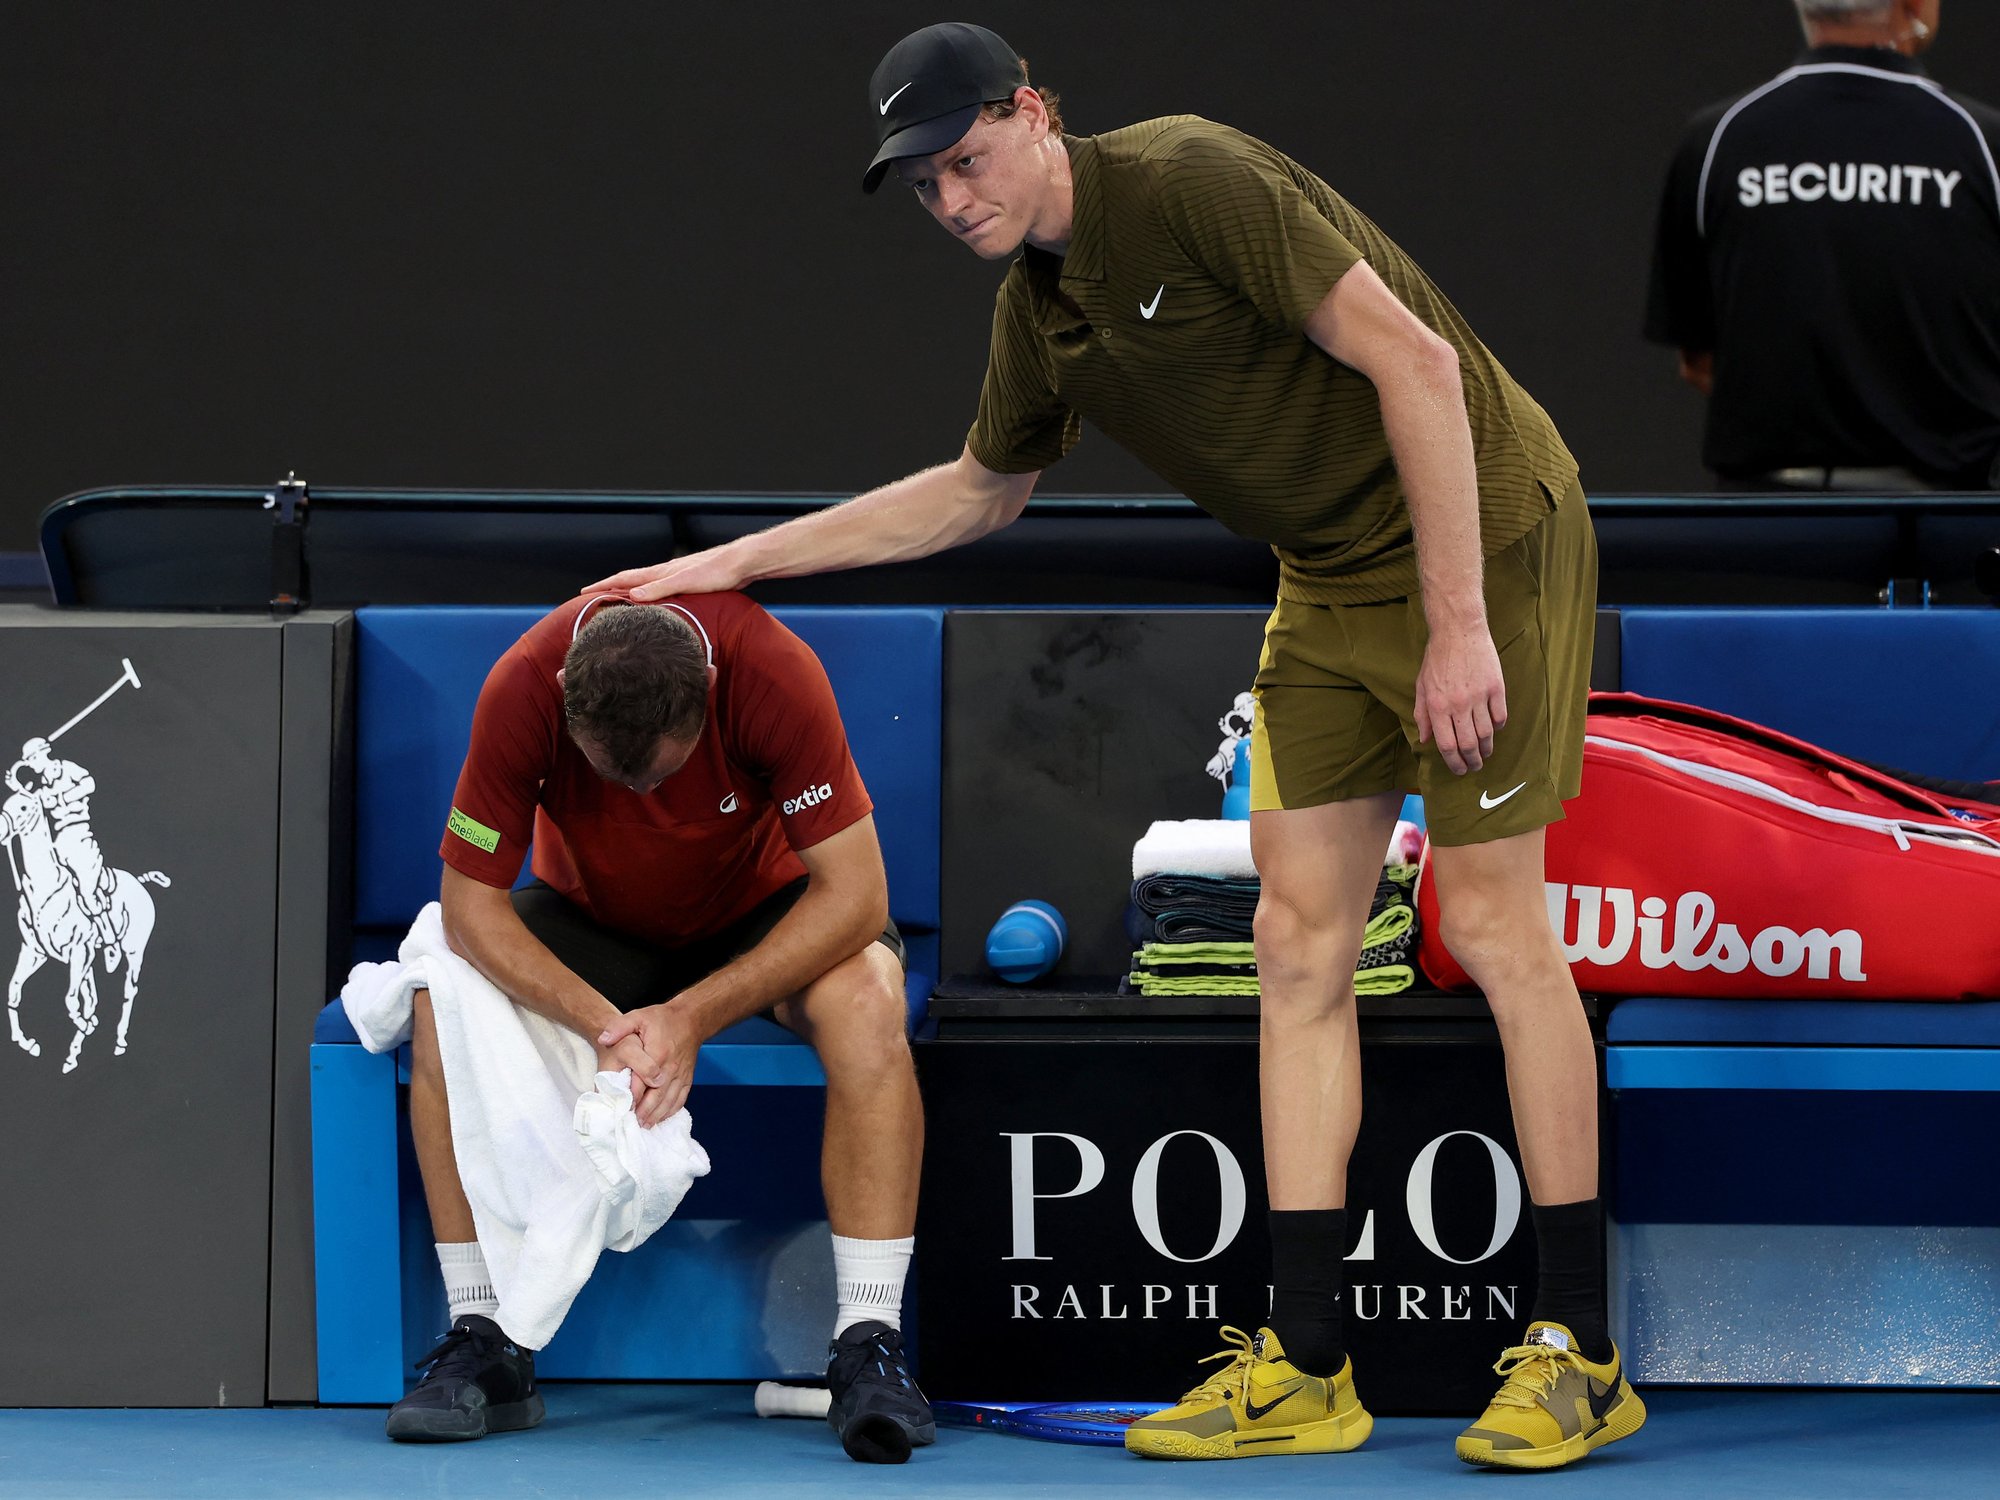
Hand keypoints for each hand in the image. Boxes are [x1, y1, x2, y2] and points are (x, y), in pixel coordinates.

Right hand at [585, 546, 743, 601]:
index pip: (624, 578)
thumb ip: (659, 589)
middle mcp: (665, 572)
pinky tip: (654, 603)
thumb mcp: (685, 582)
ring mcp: (677, 576)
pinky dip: (648, 595)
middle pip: (631, 580)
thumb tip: (632, 595)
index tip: (583, 593)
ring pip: (645, 584)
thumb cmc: (717, 572)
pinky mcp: (689, 582)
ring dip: (628, 590)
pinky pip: (660, 590)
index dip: (603, 585)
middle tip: (592, 597)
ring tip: (616, 600)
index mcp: (661, 572)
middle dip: (610, 587)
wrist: (742, 564)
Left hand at [596, 1003, 698, 1125]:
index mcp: (657, 1054)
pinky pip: (680, 1099)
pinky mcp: (688, 1078)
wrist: (691, 1019)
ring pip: (668, 1102)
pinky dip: (670, 1111)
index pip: (641, 1081)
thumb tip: (604, 1039)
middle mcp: (670, 1068)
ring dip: (656, 1116)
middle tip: (630, 1123)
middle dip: (643, 1112)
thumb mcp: (638, 1016)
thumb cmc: (662, 1019)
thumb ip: (619, 1027)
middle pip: (656, 1097)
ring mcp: (681, 1075)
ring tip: (643, 1125)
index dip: (631, 1096)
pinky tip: (660, 1118)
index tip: (620, 1107)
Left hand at [1414, 624, 1506, 775]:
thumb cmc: (1437, 659)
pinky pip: (1500, 716)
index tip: (1459, 770)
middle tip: (1474, 767)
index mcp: (1437, 706)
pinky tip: (1495, 729)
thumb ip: (1422, 714)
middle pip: (1469, 744)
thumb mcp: (1422, 686)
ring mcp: (1479, 696)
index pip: (1447, 745)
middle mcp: (1459, 704)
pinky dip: (1498, 727)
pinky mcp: (1496, 687)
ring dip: (1486, 748)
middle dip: (1472, 761)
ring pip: (1487, 733)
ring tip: (1485, 753)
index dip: (1454, 762)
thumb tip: (1425, 740)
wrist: (1459, 631)